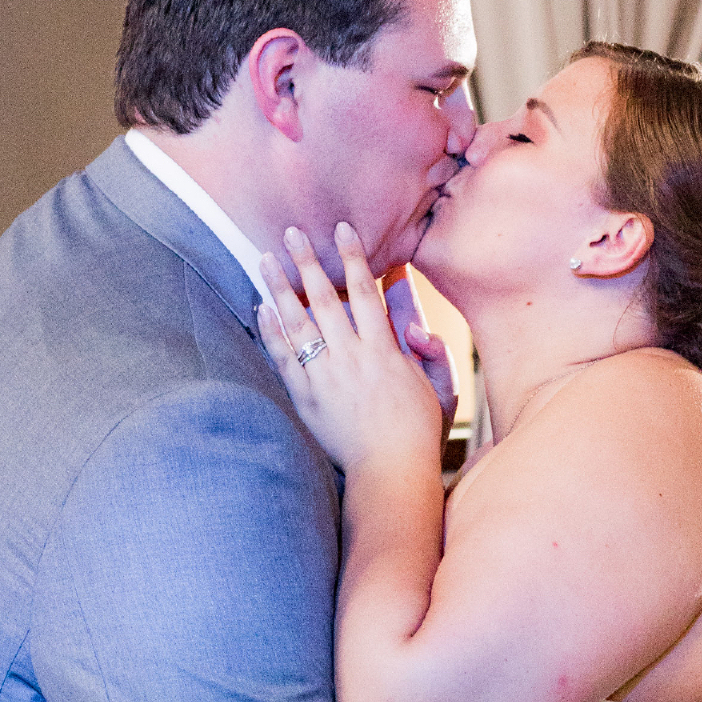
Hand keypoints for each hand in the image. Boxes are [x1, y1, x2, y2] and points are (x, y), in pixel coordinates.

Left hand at [259, 224, 445, 473]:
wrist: (389, 472)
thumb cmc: (419, 432)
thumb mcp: (440, 387)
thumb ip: (431, 351)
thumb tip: (416, 326)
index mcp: (384, 350)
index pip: (364, 291)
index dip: (353, 257)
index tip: (342, 229)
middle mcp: (351, 357)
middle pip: (324, 297)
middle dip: (307, 260)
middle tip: (291, 232)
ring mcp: (325, 377)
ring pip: (297, 321)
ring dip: (280, 287)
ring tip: (264, 259)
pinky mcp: (306, 398)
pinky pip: (283, 357)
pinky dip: (271, 331)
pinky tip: (261, 307)